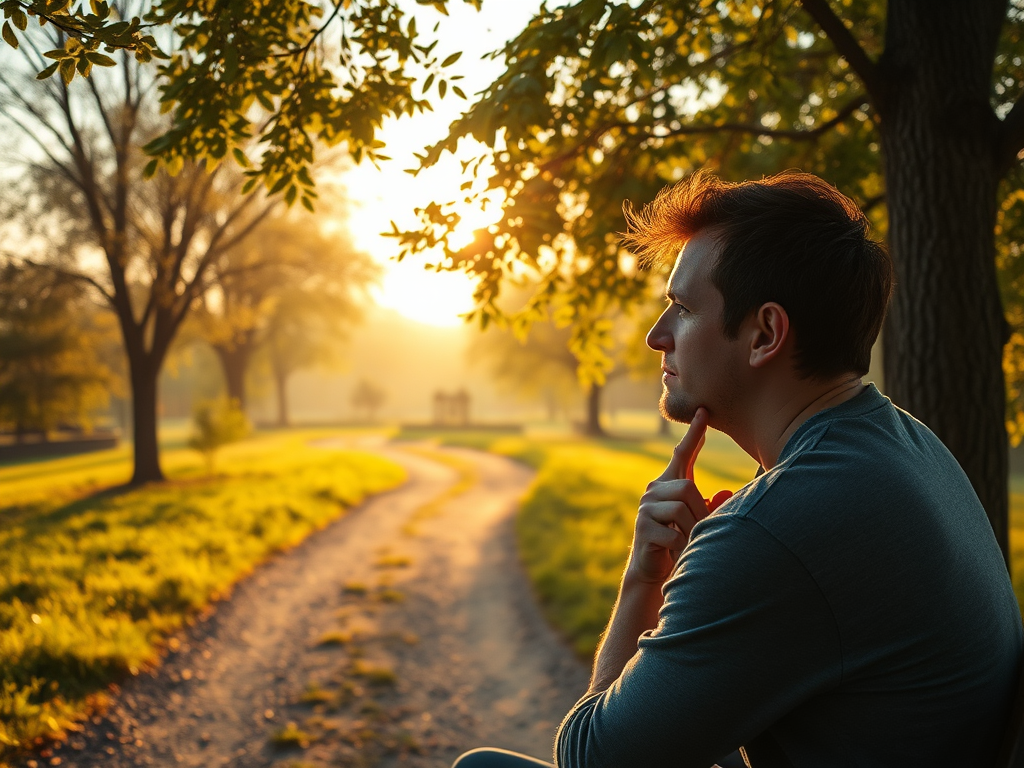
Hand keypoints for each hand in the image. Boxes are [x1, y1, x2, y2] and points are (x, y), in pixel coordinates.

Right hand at [627, 408, 732, 584]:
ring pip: (681, 509)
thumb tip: (725, 494)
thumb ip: (710, 505)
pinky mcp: (643, 527)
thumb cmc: (678, 539)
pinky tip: (674, 551)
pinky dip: (681, 545)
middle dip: (700, 511)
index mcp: (668, 483)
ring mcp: (646, 507)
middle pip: (687, 487)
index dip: (694, 434)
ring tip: (687, 542)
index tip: (704, 412)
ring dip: (692, 530)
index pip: (682, 453)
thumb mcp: (696, 520)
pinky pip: (674, 532)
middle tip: (700, 531)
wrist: (653, 567)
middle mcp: (654, 490)